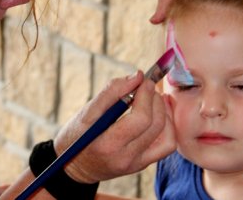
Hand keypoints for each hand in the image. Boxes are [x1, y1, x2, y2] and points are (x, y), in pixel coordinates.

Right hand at [53, 70, 175, 183]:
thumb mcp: (85, 113)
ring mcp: (136, 164)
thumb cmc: (76, 136)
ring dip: (164, 112)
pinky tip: (158, 114)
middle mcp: (126, 158)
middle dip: (155, 99)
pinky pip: (166, 145)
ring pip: (167, 136)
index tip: (143, 79)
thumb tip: (138, 76)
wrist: (74, 166)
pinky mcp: (142, 164)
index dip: (146, 95)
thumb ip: (111, 92)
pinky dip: (167, 127)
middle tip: (147, 86)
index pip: (140, 119)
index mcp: (108, 145)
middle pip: (155, 125)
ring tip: (154, 98)